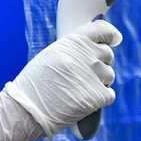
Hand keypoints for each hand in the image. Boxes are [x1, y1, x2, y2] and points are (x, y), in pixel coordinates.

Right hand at [4, 19, 122, 137]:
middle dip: (100, 63)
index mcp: (74, 41)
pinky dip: (99, 99)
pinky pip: (109, 94)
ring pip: (110, 75)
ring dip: (99, 82)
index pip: (102, 30)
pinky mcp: (98, 96)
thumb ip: (74, 49)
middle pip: (107, 55)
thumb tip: (97, 46)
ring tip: (78, 90)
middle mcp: (86, 55)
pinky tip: (83, 101)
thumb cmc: (35, 83)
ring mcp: (94, 75)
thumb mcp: (52, 55)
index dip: (110, 35)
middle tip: (83, 75)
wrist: (25, 110)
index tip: (115, 40)